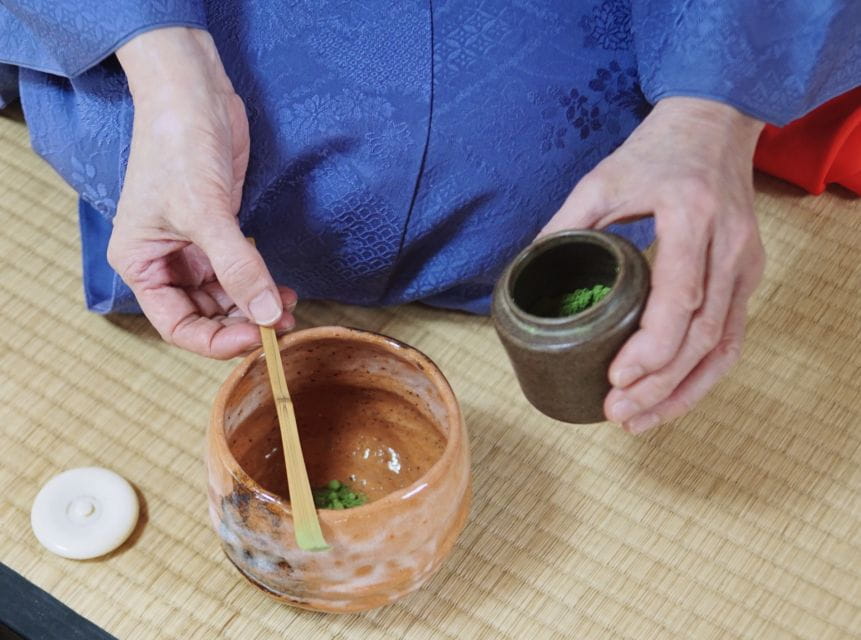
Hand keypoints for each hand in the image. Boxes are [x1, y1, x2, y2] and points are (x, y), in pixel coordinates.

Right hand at [110, 28, 294, 358]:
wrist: (193, 94)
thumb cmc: (178, 146)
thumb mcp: (206, 213)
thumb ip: (237, 267)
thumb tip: (268, 314)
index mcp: (141, 264)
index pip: (176, 325)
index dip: (215, 340)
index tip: (255, 339)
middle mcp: (164, 262)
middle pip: (203, 316)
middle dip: (242, 325)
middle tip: (282, 327)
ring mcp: (193, 248)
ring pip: (225, 298)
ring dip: (255, 308)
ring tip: (289, 310)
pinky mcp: (219, 232)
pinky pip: (239, 273)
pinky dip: (260, 285)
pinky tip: (283, 290)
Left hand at [540, 97, 765, 432]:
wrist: (714, 123)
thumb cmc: (654, 152)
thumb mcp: (600, 181)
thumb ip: (564, 226)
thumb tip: (524, 274)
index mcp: (692, 215)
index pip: (680, 295)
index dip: (651, 344)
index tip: (617, 377)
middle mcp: (728, 245)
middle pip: (704, 333)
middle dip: (661, 384)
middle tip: (617, 412)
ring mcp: (745, 264)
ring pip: (724, 346)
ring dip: (684, 392)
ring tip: (639, 421)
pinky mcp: (748, 276)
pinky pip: (731, 338)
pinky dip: (702, 376)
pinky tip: (670, 399)